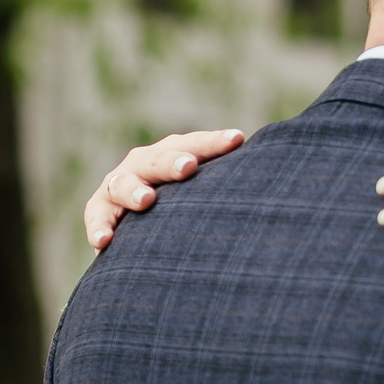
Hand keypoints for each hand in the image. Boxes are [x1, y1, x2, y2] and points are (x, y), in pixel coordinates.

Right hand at [84, 130, 244, 249]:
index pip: (196, 145)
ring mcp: (120, 185)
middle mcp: (146, 163)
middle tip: (188, 168)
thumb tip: (286, 174)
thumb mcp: (212, 195)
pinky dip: (100, 228)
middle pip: (158, 159)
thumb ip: (236, 183)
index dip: (214, 143)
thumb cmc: (192, 208)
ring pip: (123, 183)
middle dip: (172, 162)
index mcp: (177, 154)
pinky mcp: (101, 211)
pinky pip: (97, 218)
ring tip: (146, 202)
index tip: (238, 141)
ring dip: (133, 192)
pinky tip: (105, 242)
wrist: (147, 234)